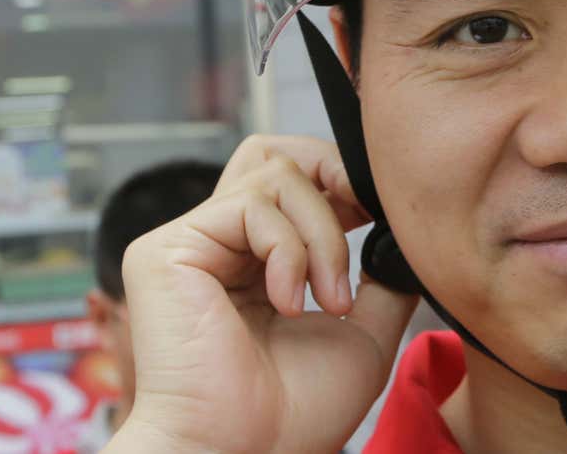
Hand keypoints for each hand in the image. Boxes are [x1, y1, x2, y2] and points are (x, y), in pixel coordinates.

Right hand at [109, 135, 416, 453]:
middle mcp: (218, 243)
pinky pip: (248, 205)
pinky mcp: (166, 250)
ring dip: (322, 237)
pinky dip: (289, 250)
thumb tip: (400, 231)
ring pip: (275, 177)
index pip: (295, 180)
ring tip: (330, 301)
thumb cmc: (293, 413)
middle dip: (332, 175)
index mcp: (256, 260)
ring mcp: (190, 242)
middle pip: (275, 153)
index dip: (344, 183)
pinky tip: (290, 304)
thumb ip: (378, 276)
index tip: (382, 217)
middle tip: (366, 219)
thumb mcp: (362, 332)